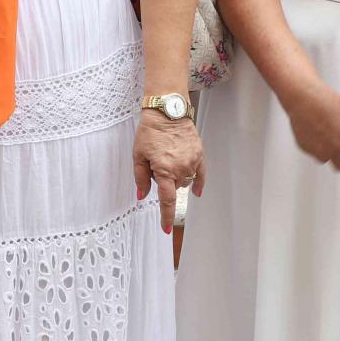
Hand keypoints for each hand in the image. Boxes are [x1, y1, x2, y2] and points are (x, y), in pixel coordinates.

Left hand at [133, 108, 203, 233]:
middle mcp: (181, 168)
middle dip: (164, 182)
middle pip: (173, 188)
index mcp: (164, 170)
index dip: (166, 217)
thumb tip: (142, 196)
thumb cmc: (150, 132)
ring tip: (168, 158)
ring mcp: (192, 162)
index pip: (166, 200)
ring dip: (176, 177)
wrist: (167, 110)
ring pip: (184, 181)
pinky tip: (196, 191)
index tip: (166, 230)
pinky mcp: (200, 155)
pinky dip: (198, 183)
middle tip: (156, 164)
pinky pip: (201, 175)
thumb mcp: (138, 155)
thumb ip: (141, 178)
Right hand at [282, 79, 339, 170]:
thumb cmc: (324, 102)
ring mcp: (318, 151)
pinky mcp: (305, 148)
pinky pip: (312, 150)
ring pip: (325, 158)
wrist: (304, 99)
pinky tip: (314, 130)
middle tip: (339, 148)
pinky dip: (314, 144)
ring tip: (323, 134)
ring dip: (326, 151)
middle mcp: (334, 150)